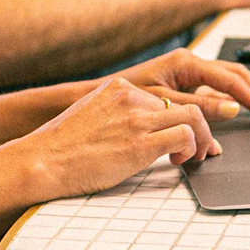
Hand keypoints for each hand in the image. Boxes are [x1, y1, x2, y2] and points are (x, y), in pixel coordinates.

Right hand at [18, 77, 216, 200]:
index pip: (166, 95)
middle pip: (185, 102)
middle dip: (202, 127)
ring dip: (204, 139)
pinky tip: (179, 162)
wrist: (45, 159)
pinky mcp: (140, 143)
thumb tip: (140, 129)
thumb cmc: (64, 146)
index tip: (190, 132)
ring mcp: (137, 118)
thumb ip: (119, 114)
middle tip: (203, 148)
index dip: (183, 117)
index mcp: (119, 88)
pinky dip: (192, 150)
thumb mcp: (94, 114)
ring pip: (194, 116)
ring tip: (198, 156)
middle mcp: (131, 96)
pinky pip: (186, 137)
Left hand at [116, 47, 249, 126]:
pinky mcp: (186, 83)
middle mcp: (190, 63)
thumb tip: (233, 109)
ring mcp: (189, 73)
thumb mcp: (165, 103)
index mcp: (186, 63)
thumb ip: (199, 106)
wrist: (104, 96)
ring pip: (228, 81)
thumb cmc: (128, 96)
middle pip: (236, 75)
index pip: (231, 80)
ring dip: (248, 96)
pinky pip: (215, 91)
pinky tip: (241, 116)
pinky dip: (231, 103)